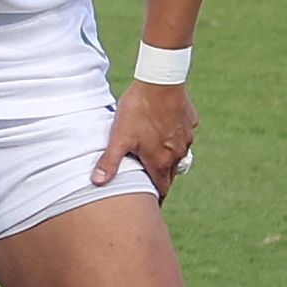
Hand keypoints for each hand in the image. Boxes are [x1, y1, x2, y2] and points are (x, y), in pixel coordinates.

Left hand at [99, 80, 197, 198]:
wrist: (161, 82)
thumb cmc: (137, 110)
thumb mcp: (119, 137)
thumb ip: (109, 162)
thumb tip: (97, 183)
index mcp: (161, 161)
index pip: (161, 189)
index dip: (155, 198)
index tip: (150, 204)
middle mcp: (178, 154)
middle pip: (169, 174)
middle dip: (160, 181)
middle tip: (149, 184)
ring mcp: (186, 139)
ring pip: (177, 156)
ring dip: (167, 160)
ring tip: (153, 158)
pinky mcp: (190, 124)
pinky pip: (182, 138)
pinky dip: (173, 140)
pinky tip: (162, 133)